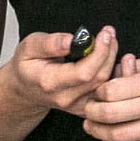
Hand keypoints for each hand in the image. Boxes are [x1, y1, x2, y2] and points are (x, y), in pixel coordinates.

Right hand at [4, 26, 119, 115]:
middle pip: (99, 78)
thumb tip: (71, 40)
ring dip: (112, 61)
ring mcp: (76, 106)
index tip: (104, 34)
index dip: (99, 52)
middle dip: (109, 52)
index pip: (84, 72)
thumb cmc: (27, 66)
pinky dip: (114, 76)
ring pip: (106, 85)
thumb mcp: (29, 47)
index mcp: (50, 82)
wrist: (25, 88)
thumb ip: (50, 43)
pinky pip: (107, 93)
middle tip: (109, 33)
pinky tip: (110, 59)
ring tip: (110, 42)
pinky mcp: (85, 107)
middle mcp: (65, 98)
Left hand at [82, 55, 139, 140]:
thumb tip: (110, 72)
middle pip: (110, 113)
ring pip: (117, 135)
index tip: (94, 93)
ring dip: (98, 131)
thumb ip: (135, 68)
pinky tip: (108, 137)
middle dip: (91, 113)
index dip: (96, 93)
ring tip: (91, 126)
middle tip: (86, 111)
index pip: (111, 90)